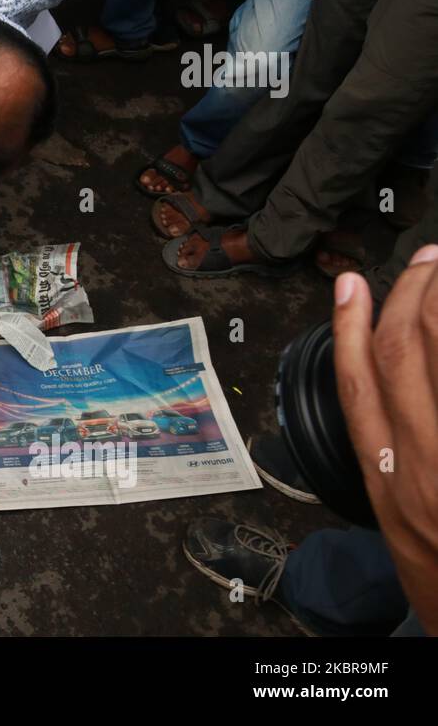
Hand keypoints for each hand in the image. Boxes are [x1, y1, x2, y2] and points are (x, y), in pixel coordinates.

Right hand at [334, 251, 437, 633]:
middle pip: (403, 354)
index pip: (357, 382)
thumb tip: (390, 388)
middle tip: (428, 262)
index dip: (352, 323)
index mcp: (387, 476)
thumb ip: (394, 457)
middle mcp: (423, 461)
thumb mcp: (400, 516)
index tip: (352, 285)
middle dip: (413, 295)